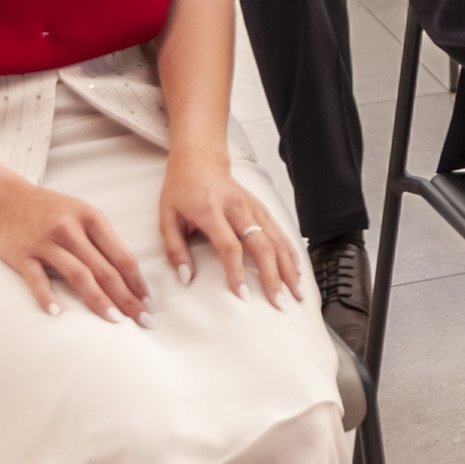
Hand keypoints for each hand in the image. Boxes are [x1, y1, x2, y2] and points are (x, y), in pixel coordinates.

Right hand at [0, 174, 151, 320]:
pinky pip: (36, 279)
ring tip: (115, 321)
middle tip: (143, 321)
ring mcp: (46, 242)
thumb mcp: (82, 214)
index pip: (122, 256)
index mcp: (92, 218)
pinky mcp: (22, 254)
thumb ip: (102, 241)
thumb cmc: (50, 210)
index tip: (148, 304)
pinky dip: (47, 297)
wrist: (4, 198)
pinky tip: (58, 314)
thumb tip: (128, 276)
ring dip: (99, 300)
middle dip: (127, 298)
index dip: (138, 282)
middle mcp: (71, 229)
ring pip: (78, 275)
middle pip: (105, 270)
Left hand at [159, 150, 304, 306]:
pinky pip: (281, 233)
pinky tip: (296, 272)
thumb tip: (186, 278)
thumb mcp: (167, 218)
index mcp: (212, 211)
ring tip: (297, 293)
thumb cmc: (181, 191)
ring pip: (278, 240)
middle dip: (274, 276)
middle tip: (280, 302)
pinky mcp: (262, 208)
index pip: (230, 246)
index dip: (237, 272)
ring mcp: (254, 207)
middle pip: (262, 245)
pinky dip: (291, 254)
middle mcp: (238, 208)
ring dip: (289, 268)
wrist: (200, 160)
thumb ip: (175, 250)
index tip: (243, 296)